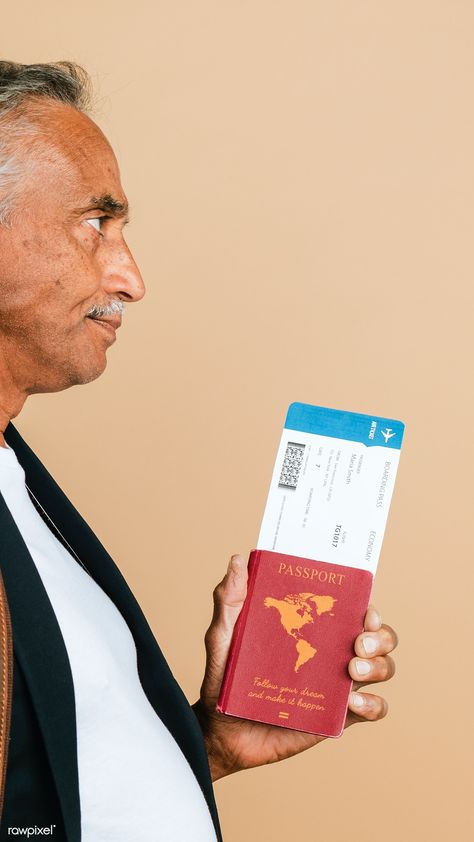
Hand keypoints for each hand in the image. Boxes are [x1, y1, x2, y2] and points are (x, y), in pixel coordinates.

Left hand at [192, 555, 397, 781]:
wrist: (220, 731)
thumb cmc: (223, 677)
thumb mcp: (223, 635)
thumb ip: (230, 599)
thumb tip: (238, 559)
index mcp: (313, 627)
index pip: (353, 608)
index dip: (368, 606)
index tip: (364, 609)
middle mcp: (332, 652)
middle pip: (380, 637)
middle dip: (381, 636)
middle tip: (359, 642)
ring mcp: (338, 685)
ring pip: (384, 668)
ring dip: (379, 665)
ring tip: (354, 669)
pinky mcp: (338, 716)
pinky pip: (374, 709)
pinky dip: (373, 703)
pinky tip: (353, 701)